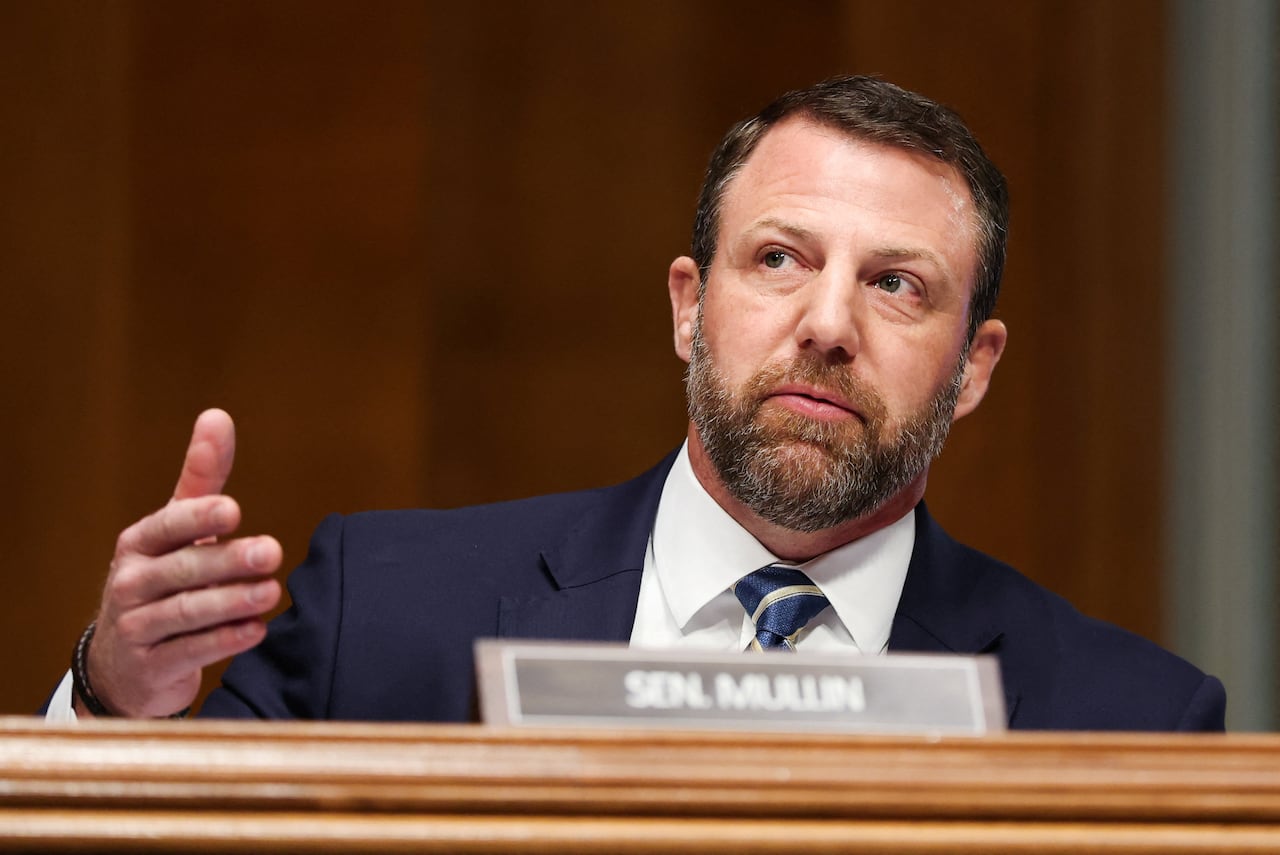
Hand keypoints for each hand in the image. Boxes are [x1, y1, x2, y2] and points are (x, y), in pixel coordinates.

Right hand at [82, 409, 282, 717]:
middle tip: (273, 552)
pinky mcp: (151, 667)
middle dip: (229, 561)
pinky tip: (256, 630)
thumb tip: (217, 416)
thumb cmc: (161, 581)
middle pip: (184, 570)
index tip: (234, 510)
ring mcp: (137, 627)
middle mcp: (131, 583)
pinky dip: (224, 641)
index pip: (167, 526)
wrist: (123, 664)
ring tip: (271, 592)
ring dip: (232, 601)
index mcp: (139, 544)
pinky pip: (190, 652)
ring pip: (187, 612)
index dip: (198, 517)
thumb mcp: (176, 531)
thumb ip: (201, 480)